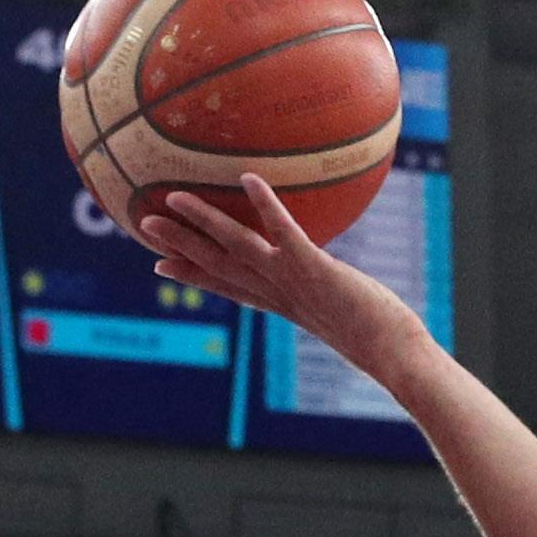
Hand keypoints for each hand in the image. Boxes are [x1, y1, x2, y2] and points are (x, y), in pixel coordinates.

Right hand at [137, 175, 417, 359]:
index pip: (228, 286)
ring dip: (203, 222)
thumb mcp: (345, 313)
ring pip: (237, 248)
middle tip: (143, 224)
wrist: (393, 357)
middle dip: (179, 245)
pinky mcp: (314, 270)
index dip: (192, 275)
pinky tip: (249, 179)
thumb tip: (336, 284)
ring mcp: (293, 281)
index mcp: (282, 304)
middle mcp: (279, 293)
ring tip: (173, 196)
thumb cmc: (380, 339)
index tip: (160, 265)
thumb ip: (330, 295)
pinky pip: (285, 232)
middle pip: (218, 266)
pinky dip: (266, 207)